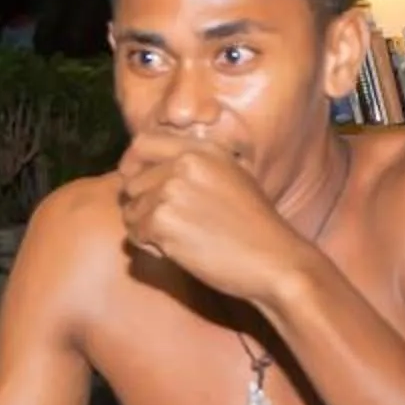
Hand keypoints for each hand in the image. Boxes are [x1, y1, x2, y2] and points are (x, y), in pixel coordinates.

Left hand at [114, 134, 317, 305]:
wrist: (274, 261)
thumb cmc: (255, 229)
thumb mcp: (232, 179)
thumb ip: (194, 168)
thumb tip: (148, 173)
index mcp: (202, 149)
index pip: (143, 143)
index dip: (133, 165)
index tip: (136, 186)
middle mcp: (184, 163)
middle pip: (131, 182)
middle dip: (141, 206)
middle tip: (169, 227)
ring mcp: (171, 190)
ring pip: (131, 210)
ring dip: (146, 229)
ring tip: (180, 240)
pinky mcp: (161, 220)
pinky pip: (135, 234)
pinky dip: (150, 247)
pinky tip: (179, 252)